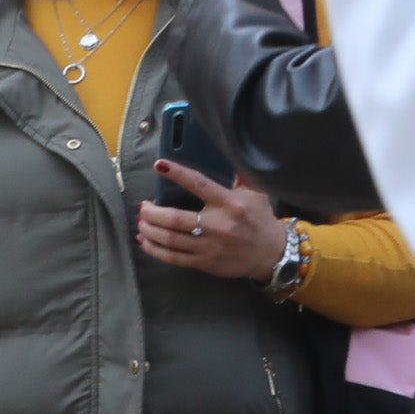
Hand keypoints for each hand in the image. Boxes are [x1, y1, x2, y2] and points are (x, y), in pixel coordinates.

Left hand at [137, 159, 287, 281]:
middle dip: (152, 211)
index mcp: (230, 203)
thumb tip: (229, 150)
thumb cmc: (260, 219)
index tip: (159, 165)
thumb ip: (239, 175)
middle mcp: (219, 225)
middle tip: (143, 206)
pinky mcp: (205, 263)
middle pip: (175, 218)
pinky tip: (144, 241)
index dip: (177, 174)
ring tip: (141, 221)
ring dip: (149, 229)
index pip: (199, 184)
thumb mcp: (255, 193)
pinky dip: (154, 249)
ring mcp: (210, 246)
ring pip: (170, 238)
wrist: (273, 253)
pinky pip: (173, 257)